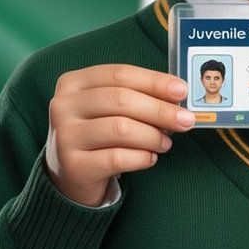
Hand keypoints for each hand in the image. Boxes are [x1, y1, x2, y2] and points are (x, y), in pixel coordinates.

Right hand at [46, 64, 194, 205]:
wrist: (70, 175)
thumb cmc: (98, 133)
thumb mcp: (108, 108)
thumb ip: (137, 96)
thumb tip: (178, 95)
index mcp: (74, 82)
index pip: (120, 74)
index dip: (154, 81)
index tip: (182, 91)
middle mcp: (63, 105)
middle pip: (121, 99)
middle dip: (160, 110)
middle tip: (185, 120)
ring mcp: (65, 136)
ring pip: (121, 129)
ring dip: (152, 136)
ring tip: (166, 143)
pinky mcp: (73, 165)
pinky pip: (117, 158)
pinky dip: (142, 158)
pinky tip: (150, 158)